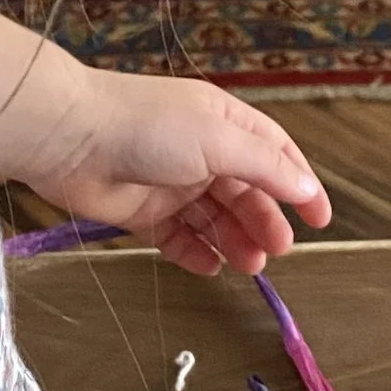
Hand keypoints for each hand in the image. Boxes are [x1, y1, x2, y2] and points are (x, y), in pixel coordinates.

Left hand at [15, 69, 330, 277]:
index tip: (320, 220)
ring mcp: (171, 183)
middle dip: (265, 221)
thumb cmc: (148, 127)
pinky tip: (212, 267)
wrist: (70, 138)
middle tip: (278, 251)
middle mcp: (201, 152)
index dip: (300, 185)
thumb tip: (306, 187)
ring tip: (250, 265)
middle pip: (246, 192)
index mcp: (224, 123)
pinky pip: (179, 238)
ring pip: (215, 219)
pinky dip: (197, 253)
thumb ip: (265, 167)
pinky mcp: (143, 212)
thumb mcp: (219, 140)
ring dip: (236, 241)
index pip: (275, 154)